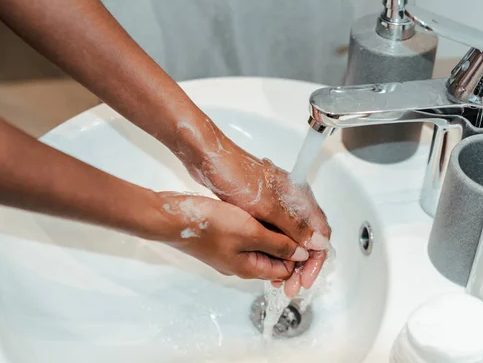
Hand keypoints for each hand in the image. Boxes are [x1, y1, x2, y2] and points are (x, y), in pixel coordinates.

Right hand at [157, 192, 309, 279]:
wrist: (173, 218)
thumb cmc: (209, 226)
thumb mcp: (250, 233)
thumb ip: (278, 244)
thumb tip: (302, 254)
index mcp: (250, 268)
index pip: (285, 270)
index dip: (300, 256)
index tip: (309, 236)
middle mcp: (241, 264)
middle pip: (274, 258)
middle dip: (289, 244)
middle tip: (299, 223)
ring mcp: (230, 251)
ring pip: (261, 246)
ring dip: (274, 234)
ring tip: (284, 215)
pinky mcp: (222, 238)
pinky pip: (248, 236)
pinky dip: (259, 227)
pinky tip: (262, 212)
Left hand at [179, 125, 331, 297]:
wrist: (210, 159)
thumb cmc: (237, 178)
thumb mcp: (267, 208)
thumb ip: (293, 227)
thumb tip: (318, 245)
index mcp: (299, 198)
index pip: (320, 234)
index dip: (315, 260)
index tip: (305, 279)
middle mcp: (292, 201)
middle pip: (308, 238)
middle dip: (302, 264)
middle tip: (292, 286)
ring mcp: (277, 203)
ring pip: (291, 237)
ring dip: (289, 259)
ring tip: (281, 280)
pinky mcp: (262, 206)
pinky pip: (276, 232)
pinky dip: (276, 249)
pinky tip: (268, 261)